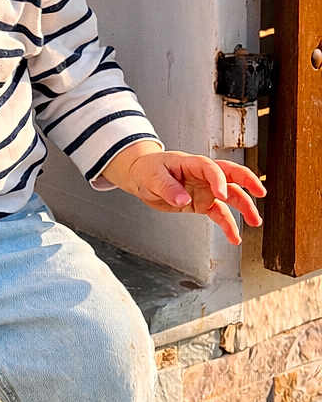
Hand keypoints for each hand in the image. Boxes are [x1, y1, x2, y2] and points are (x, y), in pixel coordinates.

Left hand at [126, 150, 265, 245]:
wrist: (141, 177)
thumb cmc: (147, 169)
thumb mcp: (152, 177)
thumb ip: (168, 188)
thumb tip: (182, 200)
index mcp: (191, 164)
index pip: (210, 168)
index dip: (218, 179)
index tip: (220, 195)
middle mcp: (203, 176)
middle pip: (230, 175)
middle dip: (247, 182)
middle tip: (260, 193)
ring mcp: (205, 189)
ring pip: (231, 196)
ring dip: (245, 207)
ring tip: (255, 222)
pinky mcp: (202, 203)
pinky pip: (219, 214)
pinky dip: (228, 225)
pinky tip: (235, 238)